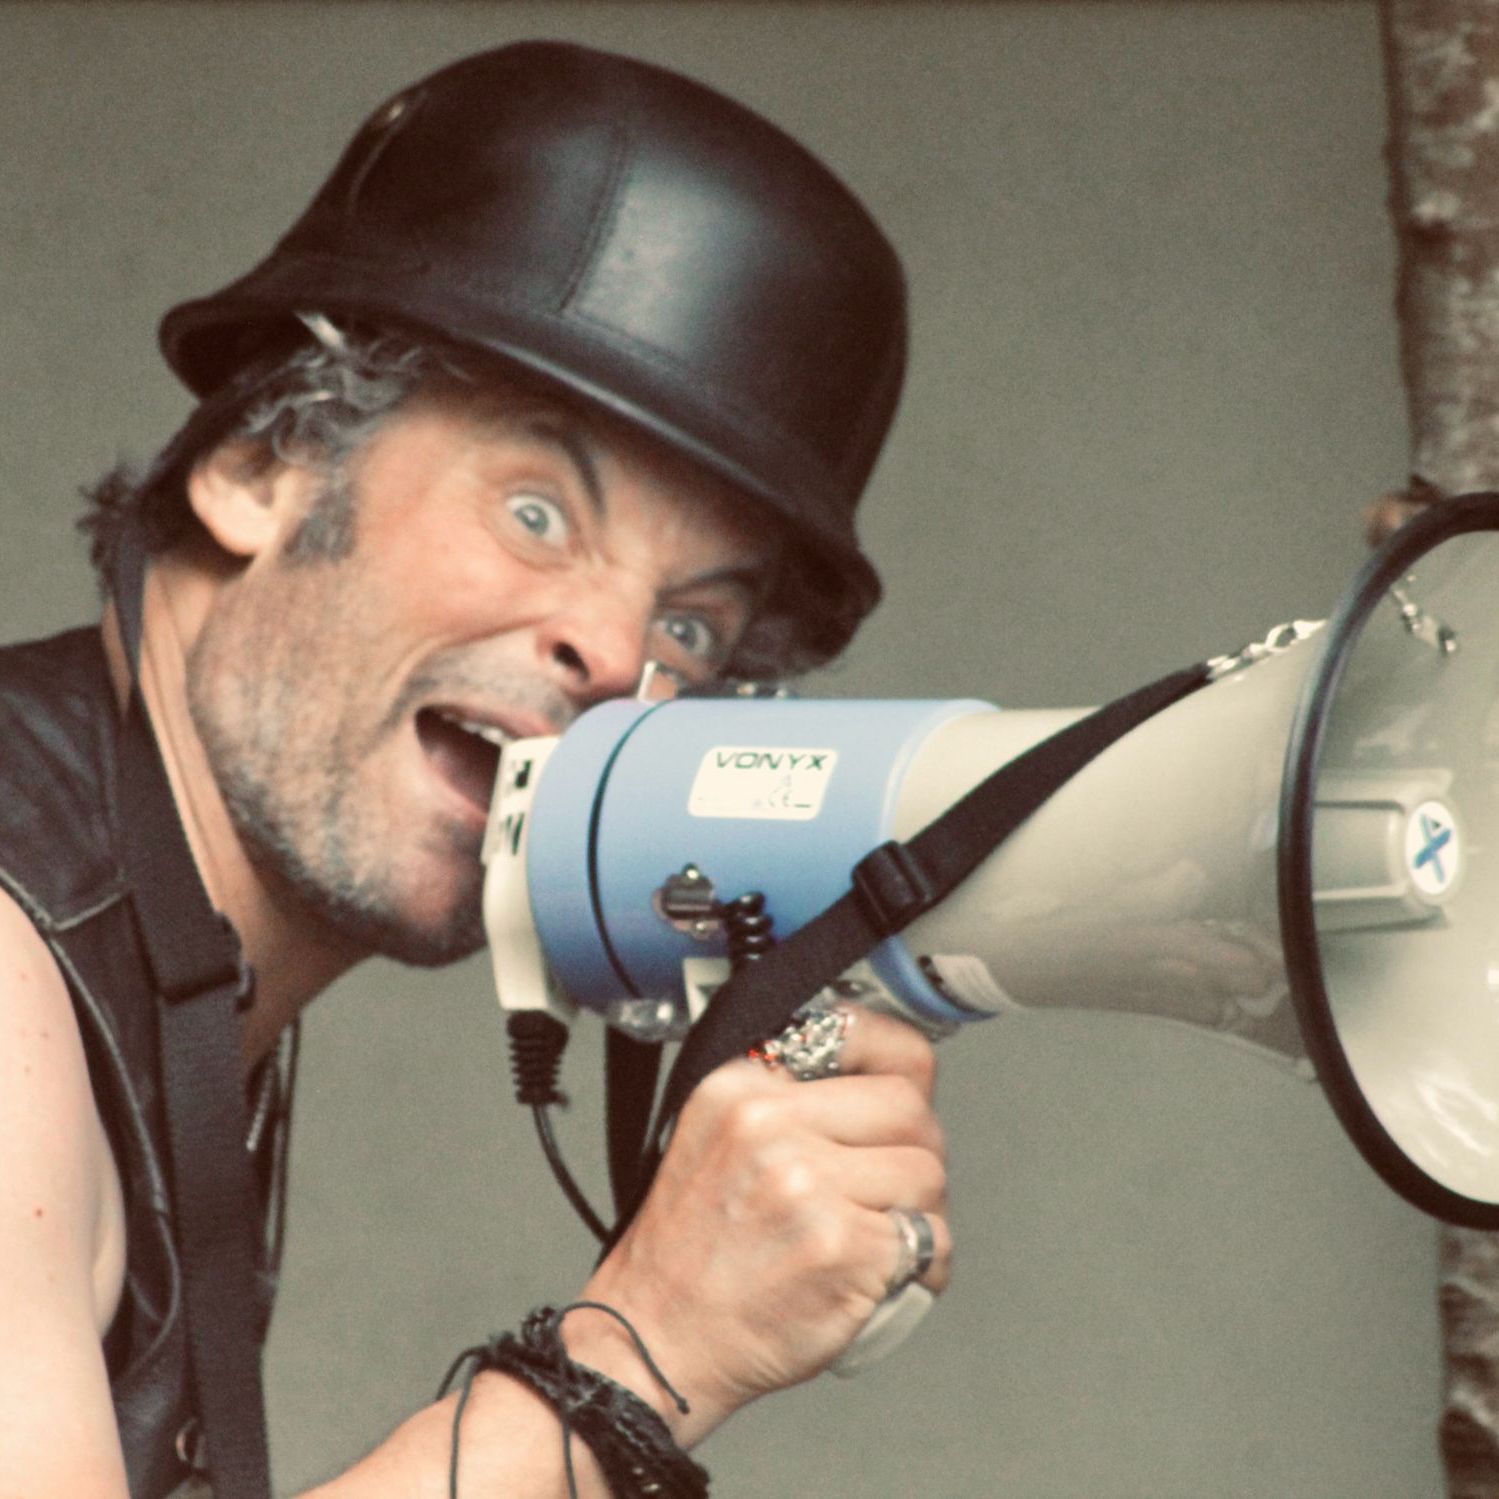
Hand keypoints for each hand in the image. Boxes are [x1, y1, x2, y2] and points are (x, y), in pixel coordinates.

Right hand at [573, 1008, 949, 1443]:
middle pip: (908, 1105)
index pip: (859, 1035)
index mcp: (739, 1084)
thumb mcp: (714, 1136)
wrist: (654, 1342)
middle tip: (893, 1191)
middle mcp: (769, 1122)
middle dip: (918, 1150)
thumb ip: (785, 1101)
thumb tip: (880, 1078)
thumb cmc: (691, 1253)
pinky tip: (883, 1281)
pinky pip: (930, 1239)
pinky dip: (922, 1268)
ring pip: (926, 1172)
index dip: (901, 1067)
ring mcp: (806, 1183)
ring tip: (880, 1241)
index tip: (908, 1090)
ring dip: (921, 1213)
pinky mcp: (841, 1245)